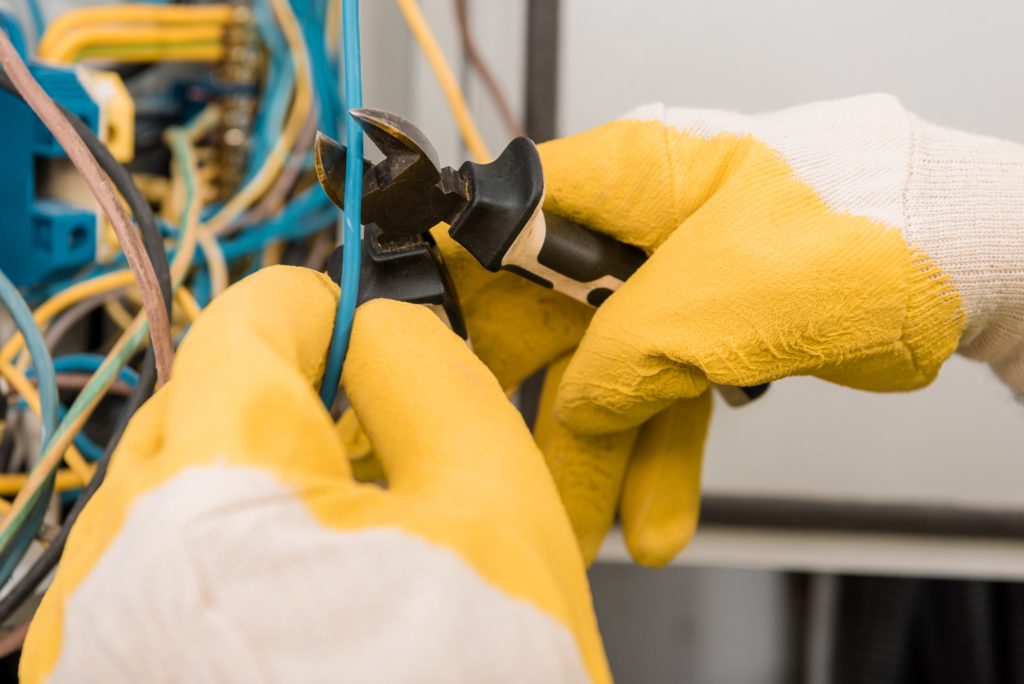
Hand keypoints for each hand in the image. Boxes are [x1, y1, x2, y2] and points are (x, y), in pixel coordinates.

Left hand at [21, 266, 609, 683]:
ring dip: (249, 477)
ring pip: (167, 486)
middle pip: (197, 400)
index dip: (318, 306)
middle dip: (285, 397)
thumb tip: (379, 330)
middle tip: (369, 440)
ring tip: (340, 534)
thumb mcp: (494, 503)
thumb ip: (428, 373)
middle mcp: (119, 570)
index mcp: (218, 498)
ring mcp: (95, 641)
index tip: (356, 326)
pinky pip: (144, 571)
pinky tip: (290, 595)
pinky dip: (214, 550)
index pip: (244, 320)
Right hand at [438, 94, 1022, 567]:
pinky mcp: (706, 330)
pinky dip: (657, 458)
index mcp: (620, 178)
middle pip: (542, 315)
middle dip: (525, 403)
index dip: (455, 286)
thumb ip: (614, 361)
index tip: (423, 352)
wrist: (957, 265)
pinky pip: (661, 398)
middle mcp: (633, 225)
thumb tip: (567, 411)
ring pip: (606, 374)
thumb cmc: (863, 229)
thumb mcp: (707, 304)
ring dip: (598, 457)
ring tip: (583, 531)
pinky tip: (653, 516)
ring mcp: (669, 280)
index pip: (500, 221)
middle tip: (496, 466)